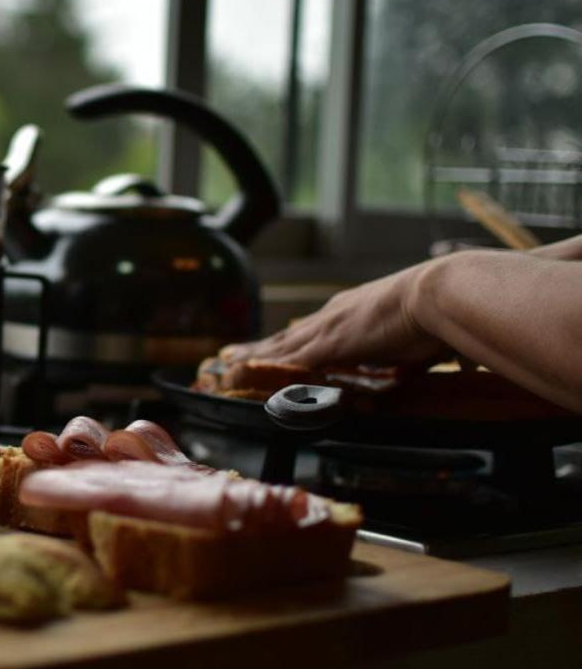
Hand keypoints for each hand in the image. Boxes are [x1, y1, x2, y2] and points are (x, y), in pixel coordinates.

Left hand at [222, 261, 450, 369]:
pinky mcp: (330, 343)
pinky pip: (291, 360)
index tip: (272, 347)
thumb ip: (410, 359)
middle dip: (261, 348)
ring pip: (281, 346)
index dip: (291, 341)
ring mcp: (330, 328)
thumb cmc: (440, 315)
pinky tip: (249, 373)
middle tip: (233, 354)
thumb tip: (416, 372)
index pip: (314, 331)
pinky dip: (268, 367)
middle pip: (288, 337)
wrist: (440, 295)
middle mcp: (335, 316)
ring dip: (254, 356)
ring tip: (228, 362)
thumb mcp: (419, 342)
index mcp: (355, 312)